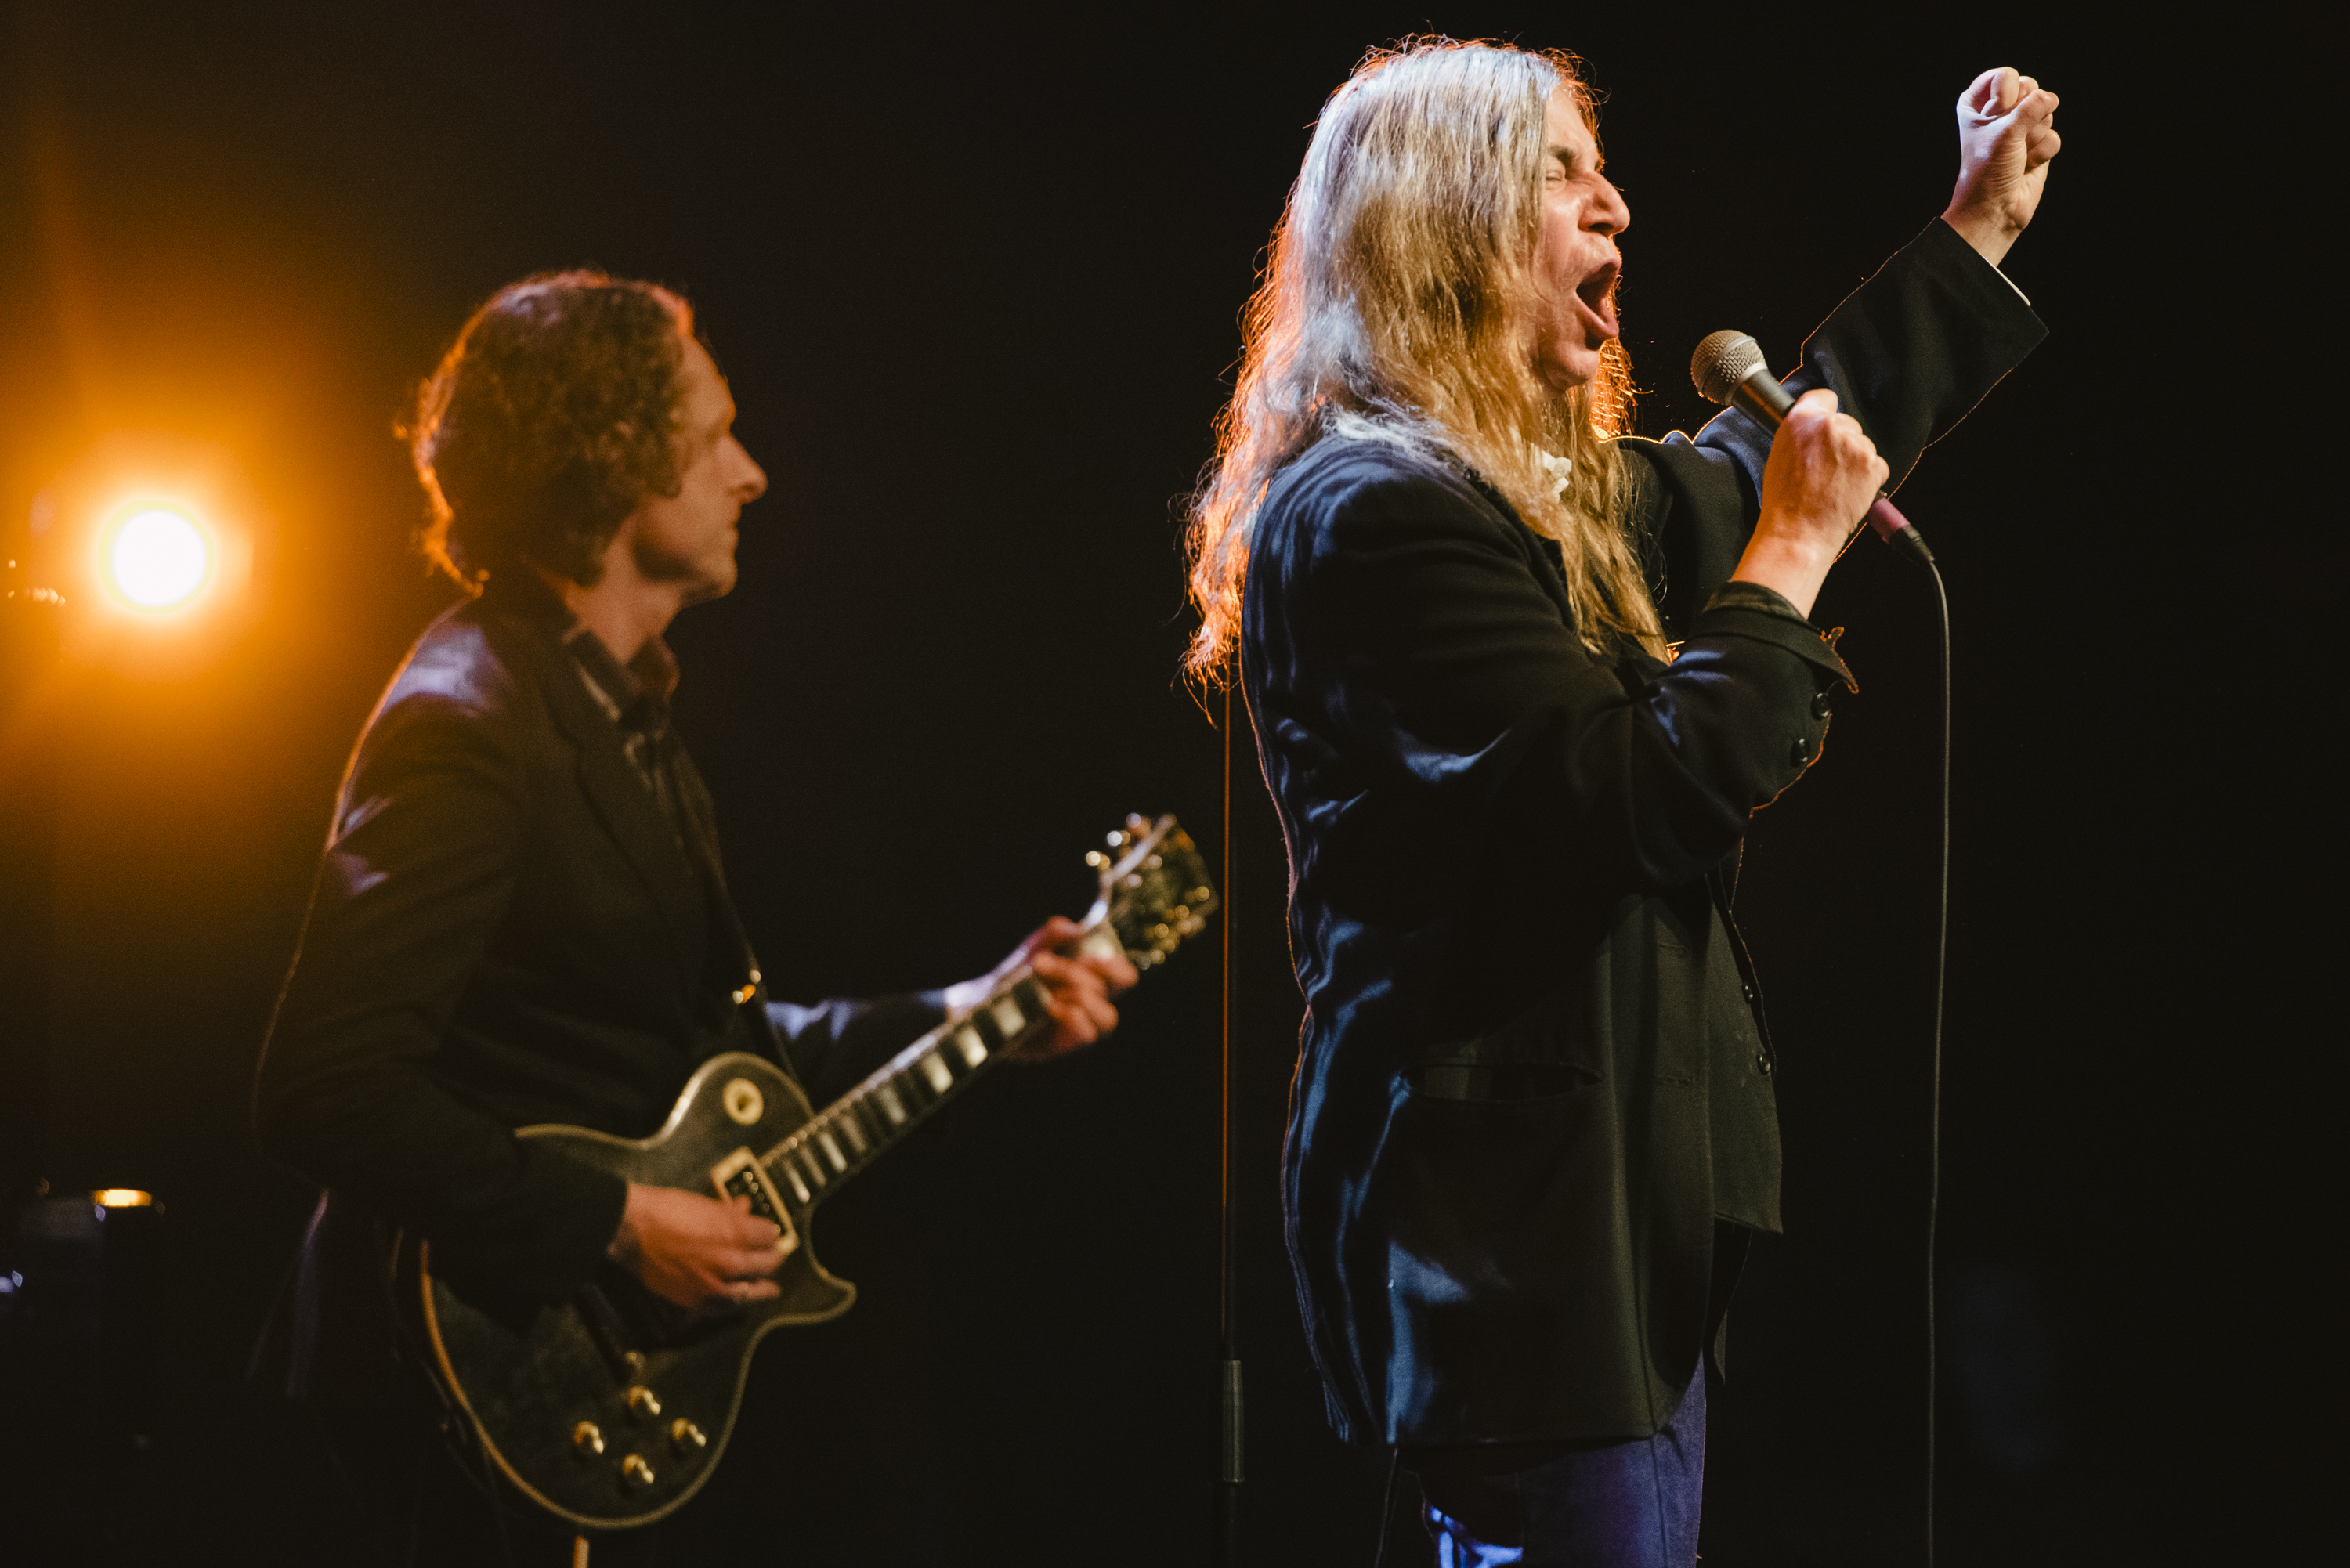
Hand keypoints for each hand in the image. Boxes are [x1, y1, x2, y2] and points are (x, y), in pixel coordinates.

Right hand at [607, 1182, 791, 1312]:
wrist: (630, 1230)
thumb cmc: (663, 1211)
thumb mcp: (705, 1204)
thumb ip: (730, 1213)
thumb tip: (744, 1210)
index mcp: (735, 1234)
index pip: (770, 1236)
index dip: (772, 1233)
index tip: (772, 1233)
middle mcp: (729, 1262)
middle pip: (768, 1264)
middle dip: (773, 1258)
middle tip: (775, 1255)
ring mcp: (713, 1284)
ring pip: (752, 1290)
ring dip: (762, 1286)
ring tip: (770, 1286)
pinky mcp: (696, 1299)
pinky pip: (726, 1306)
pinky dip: (736, 1302)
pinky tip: (741, 1299)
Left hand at [944, 914, 1139, 1060]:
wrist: (981, 1004)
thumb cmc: (1014, 977)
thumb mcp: (1033, 948)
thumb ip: (1053, 933)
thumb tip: (1075, 928)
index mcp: (1090, 981)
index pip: (1124, 977)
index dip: (1117, 965)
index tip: (1092, 954)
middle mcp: (1091, 1005)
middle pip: (1114, 991)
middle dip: (1077, 972)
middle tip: (1041, 962)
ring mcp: (1080, 1027)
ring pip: (1108, 1016)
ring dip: (1077, 993)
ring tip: (1044, 989)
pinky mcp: (1064, 1045)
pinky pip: (1086, 1033)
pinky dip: (1070, 1014)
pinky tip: (1047, 1006)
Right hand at [1731, 389, 1888, 617]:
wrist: (1799, 531)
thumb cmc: (1784, 501)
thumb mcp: (1780, 455)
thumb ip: (1800, 434)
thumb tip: (1815, 427)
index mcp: (1801, 419)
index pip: (1825, 397)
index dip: (1825, 413)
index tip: (1825, 428)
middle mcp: (1830, 426)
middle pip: (1847, 423)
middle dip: (1842, 443)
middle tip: (1826, 470)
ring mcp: (1854, 445)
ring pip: (1863, 445)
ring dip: (1855, 462)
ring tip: (1835, 485)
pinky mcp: (1873, 464)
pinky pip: (1877, 465)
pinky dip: (1868, 478)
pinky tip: (1848, 492)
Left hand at [1942, 66, 2060, 266]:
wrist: (1995, 210)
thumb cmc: (1988, 171)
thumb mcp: (2004, 132)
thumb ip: (2030, 107)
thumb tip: (2050, 98)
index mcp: (1977, 103)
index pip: (2004, 76)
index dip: (2006, 95)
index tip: (1997, 114)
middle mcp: (1999, 112)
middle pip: (2030, 88)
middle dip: (2026, 113)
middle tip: (2011, 135)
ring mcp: (2020, 127)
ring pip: (2045, 112)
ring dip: (2034, 136)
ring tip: (2018, 153)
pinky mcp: (2038, 144)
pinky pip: (2053, 136)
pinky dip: (2042, 152)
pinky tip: (2028, 165)